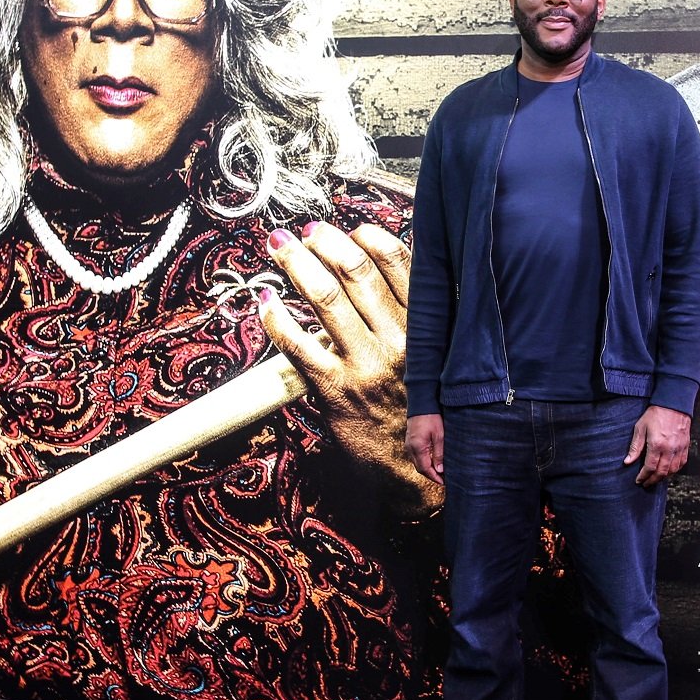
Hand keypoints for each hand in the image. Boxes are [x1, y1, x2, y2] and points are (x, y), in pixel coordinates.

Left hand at [259, 221, 441, 514]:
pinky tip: (265, 301)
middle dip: (324, 242)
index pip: (400, 263)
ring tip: (278, 247)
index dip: (367, 237)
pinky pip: (297, 344)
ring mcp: (366, 364)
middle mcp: (400, 339)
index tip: (347, 228)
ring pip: (326, 298)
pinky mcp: (336, 389)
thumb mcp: (434, 355)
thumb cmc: (422, 408)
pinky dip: (276, 317)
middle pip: (356, 272)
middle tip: (303, 231)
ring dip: (296, 265)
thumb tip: (381, 266)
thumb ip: (416, 314)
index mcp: (427, 325)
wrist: (418, 470)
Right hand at [405, 413, 444, 485]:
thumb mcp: (439, 435)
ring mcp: (408, 444)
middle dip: (431, 475)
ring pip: (417, 462)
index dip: (434, 477)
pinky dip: (424, 461)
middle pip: (420, 468)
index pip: (425, 469)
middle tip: (443, 478)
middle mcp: (410, 448)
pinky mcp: (409, 441)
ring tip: (439, 471)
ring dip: (427, 468)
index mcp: (417, 448)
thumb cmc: (432, 417)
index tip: (444, 482)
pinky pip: (415, 456)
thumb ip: (439, 453)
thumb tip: (440, 470)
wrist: (421, 403)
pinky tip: (432, 460)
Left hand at [623, 404, 690, 486]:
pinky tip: (668, 471)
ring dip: (664, 477)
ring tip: (655, 479)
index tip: (638, 480)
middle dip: (653, 480)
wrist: (674, 405)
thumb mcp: (640, 428)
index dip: (643, 476)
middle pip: (662, 472)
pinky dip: (675, 470)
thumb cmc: (655, 415)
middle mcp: (670, 449)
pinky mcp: (686, 446)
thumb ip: (635, 446)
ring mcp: (680, 448)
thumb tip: (628, 461)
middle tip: (646, 483)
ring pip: (673, 470)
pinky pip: (681, 463)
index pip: (650, 467)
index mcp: (657, 445)